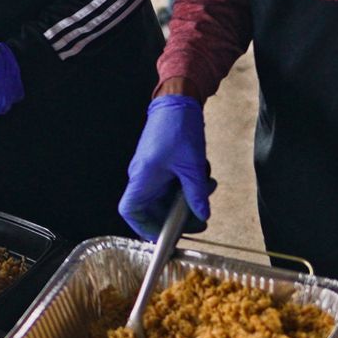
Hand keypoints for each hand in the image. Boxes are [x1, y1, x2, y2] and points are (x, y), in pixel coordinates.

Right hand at [118, 94, 213, 238]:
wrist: (177, 102)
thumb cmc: (178, 130)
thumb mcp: (192, 167)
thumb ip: (196, 195)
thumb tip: (202, 216)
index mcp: (143, 178)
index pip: (131, 211)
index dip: (145, 228)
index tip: (166, 235)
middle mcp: (142, 176)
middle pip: (152, 209)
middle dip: (177, 216)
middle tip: (200, 219)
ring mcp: (150, 171)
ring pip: (165, 197)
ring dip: (186, 199)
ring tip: (206, 189)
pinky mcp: (160, 164)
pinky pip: (170, 185)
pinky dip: (186, 186)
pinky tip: (202, 177)